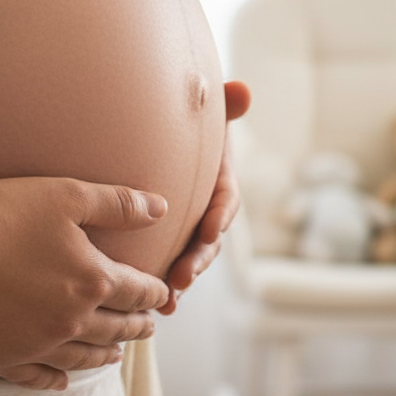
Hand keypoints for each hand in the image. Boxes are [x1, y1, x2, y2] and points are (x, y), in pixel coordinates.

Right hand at [0, 176, 170, 390]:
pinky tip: (61, 380)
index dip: (154, 293)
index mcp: (93, 280)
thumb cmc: (0, 213)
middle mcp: (72, 320)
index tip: (164, 295)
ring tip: (116, 355)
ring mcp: (36, 343)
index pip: (137, 291)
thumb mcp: (68, 195)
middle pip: (115, 327)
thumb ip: (119, 203)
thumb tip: (163, 208)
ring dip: (104, 354)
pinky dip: (54, 379)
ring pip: (82, 356)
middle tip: (148, 327)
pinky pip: (36, 376)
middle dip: (136, 327)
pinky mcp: (1, 357)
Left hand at [158, 81, 250, 314]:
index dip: (220, 214)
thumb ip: (223, 103)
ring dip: (182, 278)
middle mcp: (207, 209)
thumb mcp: (205, 113)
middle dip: (199, 258)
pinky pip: (170, 265)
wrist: (154, 141)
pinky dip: (165, 284)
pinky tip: (155, 305)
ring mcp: (188, 228)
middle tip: (182, 275)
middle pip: (209, 238)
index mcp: (218, 180)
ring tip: (168, 296)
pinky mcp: (167, 240)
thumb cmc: (186, 124)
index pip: (226, 199)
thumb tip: (241, 90)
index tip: (210, 227)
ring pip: (190, 257)